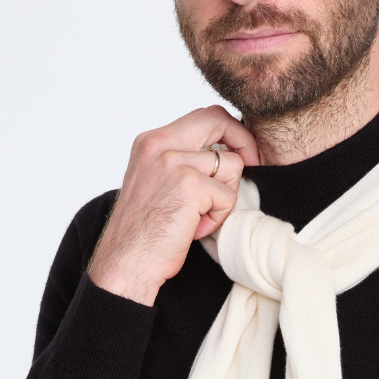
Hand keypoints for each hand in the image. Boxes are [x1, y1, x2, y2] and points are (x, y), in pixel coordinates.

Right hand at [88, 106, 259, 305]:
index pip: (204, 116)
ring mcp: (175, 163)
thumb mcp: (155, 182)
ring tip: (198, 217)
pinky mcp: (190, 186)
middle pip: (220, 120)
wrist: (125, 262)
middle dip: (244, 143)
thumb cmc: (142, 232)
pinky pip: (228, 197)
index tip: (240, 152)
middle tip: (252, 166)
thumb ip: (181, 161)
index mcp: (151, 141)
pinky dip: (218, 218)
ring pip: (232, 165)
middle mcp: (160, 144)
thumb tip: (221, 153)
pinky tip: (194, 229)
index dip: (230, 131)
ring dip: (224, 197)